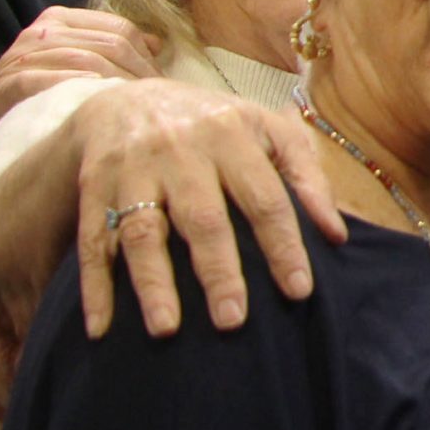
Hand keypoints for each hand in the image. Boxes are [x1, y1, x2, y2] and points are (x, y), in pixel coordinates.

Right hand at [0, 7, 160, 128]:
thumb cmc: (42, 87)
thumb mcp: (76, 60)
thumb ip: (111, 47)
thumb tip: (157, 44)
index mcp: (61, 19)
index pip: (120, 28)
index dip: (146, 57)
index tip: (160, 84)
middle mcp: (42, 31)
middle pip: (109, 45)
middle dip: (139, 74)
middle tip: (154, 100)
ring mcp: (22, 55)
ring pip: (85, 61)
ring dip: (117, 85)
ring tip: (135, 106)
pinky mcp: (7, 82)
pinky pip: (48, 80)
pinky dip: (74, 87)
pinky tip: (94, 102)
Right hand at [68, 80, 345, 339]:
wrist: (125, 101)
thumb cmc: (215, 127)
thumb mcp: (268, 132)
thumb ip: (305, 176)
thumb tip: (336, 234)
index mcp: (232, 134)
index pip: (265, 197)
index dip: (283, 245)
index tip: (299, 290)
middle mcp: (180, 150)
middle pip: (203, 218)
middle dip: (218, 271)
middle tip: (233, 321)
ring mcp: (132, 169)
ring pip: (142, 231)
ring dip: (153, 283)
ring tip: (167, 328)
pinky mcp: (92, 187)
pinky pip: (93, 240)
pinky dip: (95, 286)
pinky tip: (101, 327)